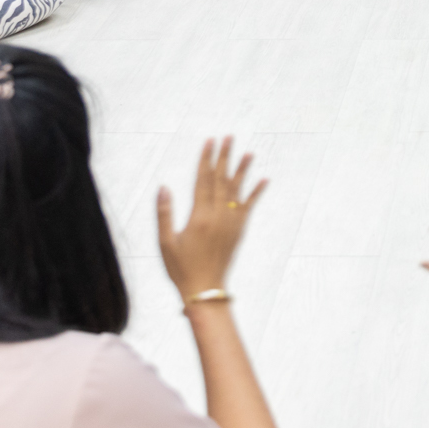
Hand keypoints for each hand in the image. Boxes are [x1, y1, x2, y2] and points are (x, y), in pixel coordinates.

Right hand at [157, 137, 265, 297]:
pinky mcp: (239, 230)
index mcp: (199, 216)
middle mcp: (218, 216)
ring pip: (237, 190)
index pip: (203, 179)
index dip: (206, 159)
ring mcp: (231, 223)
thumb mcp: (165, 242)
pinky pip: (249, 206)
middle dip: (224, 157)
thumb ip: (164, 213)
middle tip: (229, 137)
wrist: (205, 290)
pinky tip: (264, 179)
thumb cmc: (180, 268)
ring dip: (242, 170)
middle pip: (221, 179)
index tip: (210, 141)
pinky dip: (256, 192)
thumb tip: (164, 187)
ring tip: (249, 152)